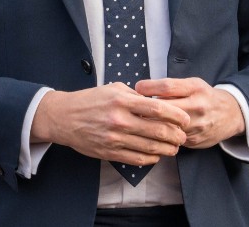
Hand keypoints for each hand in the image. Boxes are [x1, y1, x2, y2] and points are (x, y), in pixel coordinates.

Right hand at [31, 83, 189, 165]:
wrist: (64, 117)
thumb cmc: (89, 100)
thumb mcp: (112, 89)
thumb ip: (135, 95)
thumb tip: (157, 101)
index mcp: (122, 101)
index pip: (157, 108)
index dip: (176, 114)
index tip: (185, 118)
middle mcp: (120, 120)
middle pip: (158, 130)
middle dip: (176, 135)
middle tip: (183, 135)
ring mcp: (115, 138)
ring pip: (150, 147)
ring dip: (167, 149)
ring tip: (174, 147)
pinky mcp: (110, 152)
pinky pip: (137, 159)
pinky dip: (151, 158)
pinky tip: (157, 154)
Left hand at [134, 78, 244, 148]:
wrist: (230, 115)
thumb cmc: (204, 96)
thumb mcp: (193, 84)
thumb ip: (172, 87)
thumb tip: (143, 90)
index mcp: (195, 88)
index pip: (167, 86)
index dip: (149, 87)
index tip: (137, 87)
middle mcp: (197, 106)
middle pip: (165, 109)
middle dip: (146, 109)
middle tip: (132, 108)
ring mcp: (197, 126)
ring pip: (167, 127)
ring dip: (150, 125)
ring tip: (137, 122)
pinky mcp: (194, 141)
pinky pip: (172, 140)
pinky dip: (160, 137)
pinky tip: (151, 134)